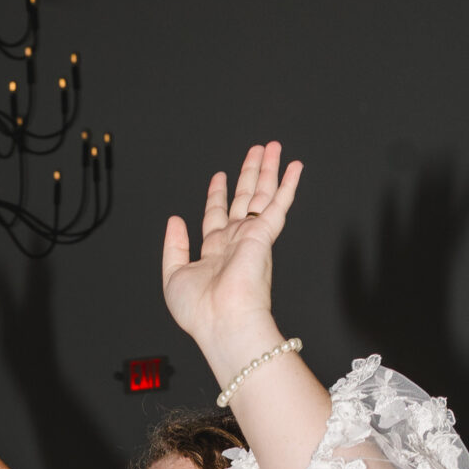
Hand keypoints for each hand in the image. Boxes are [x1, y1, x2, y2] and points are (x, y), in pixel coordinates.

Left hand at [162, 143, 303, 386]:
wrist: (223, 322)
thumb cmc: (200, 311)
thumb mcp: (173, 275)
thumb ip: (174, 246)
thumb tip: (175, 219)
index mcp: (215, 252)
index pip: (217, 216)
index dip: (217, 195)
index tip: (219, 178)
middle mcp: (235, 243)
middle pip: (244, 199)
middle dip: (248, 174)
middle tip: (256, 152)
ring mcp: (252, 238)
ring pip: (262, 195)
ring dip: (268, 170)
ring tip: (272, 147)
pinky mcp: (265, 236)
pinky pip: (279, 204)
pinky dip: (287, 184)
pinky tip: (294, 166)